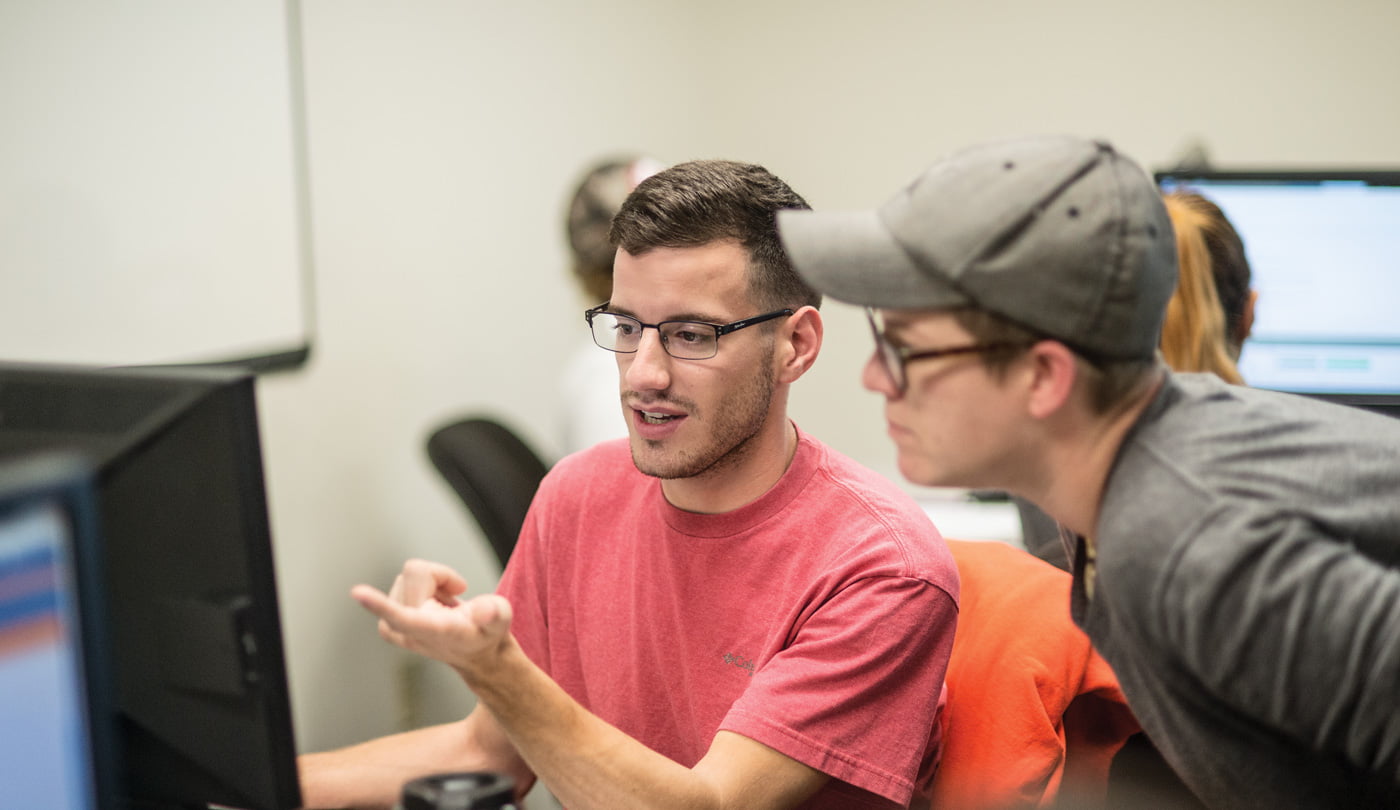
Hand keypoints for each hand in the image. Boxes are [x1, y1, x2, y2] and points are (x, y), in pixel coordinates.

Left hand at [351, 558, 513, 671]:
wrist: (476, 654)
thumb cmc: (488, 633)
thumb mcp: (500, 621)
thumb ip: (494, 614)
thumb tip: (485, 609)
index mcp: (433, 631)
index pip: (402, 615)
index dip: (380, 603)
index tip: (358, 592)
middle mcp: (407, 632)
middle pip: (415, 572)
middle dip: (440, 577)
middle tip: (455, 601)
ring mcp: (394, 628)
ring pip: (409, 573)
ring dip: (432, 583)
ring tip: (446, 606)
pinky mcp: (388, 623)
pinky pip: (403, 578)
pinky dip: (422, 585)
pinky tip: (435, 603)